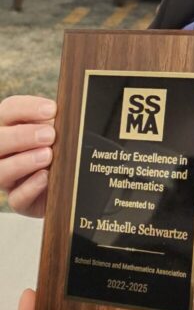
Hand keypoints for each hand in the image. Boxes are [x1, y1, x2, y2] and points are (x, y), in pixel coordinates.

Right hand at [0, 95, 56, 216]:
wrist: (70, 180)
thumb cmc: (60, 146)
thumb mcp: (59, 129)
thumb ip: (56, 121)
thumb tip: (64, 113)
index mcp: (10, 127)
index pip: (8, 110)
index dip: (27, 109)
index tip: (52, 110)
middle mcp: (3, 152)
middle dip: (22, 136)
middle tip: (49, 135)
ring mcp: (8, 178)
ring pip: (0, 171)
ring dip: (23, 162)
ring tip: (48, 156)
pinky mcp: (19, 201)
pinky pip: (16, 198)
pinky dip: (30, 187)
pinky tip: (45, 177)